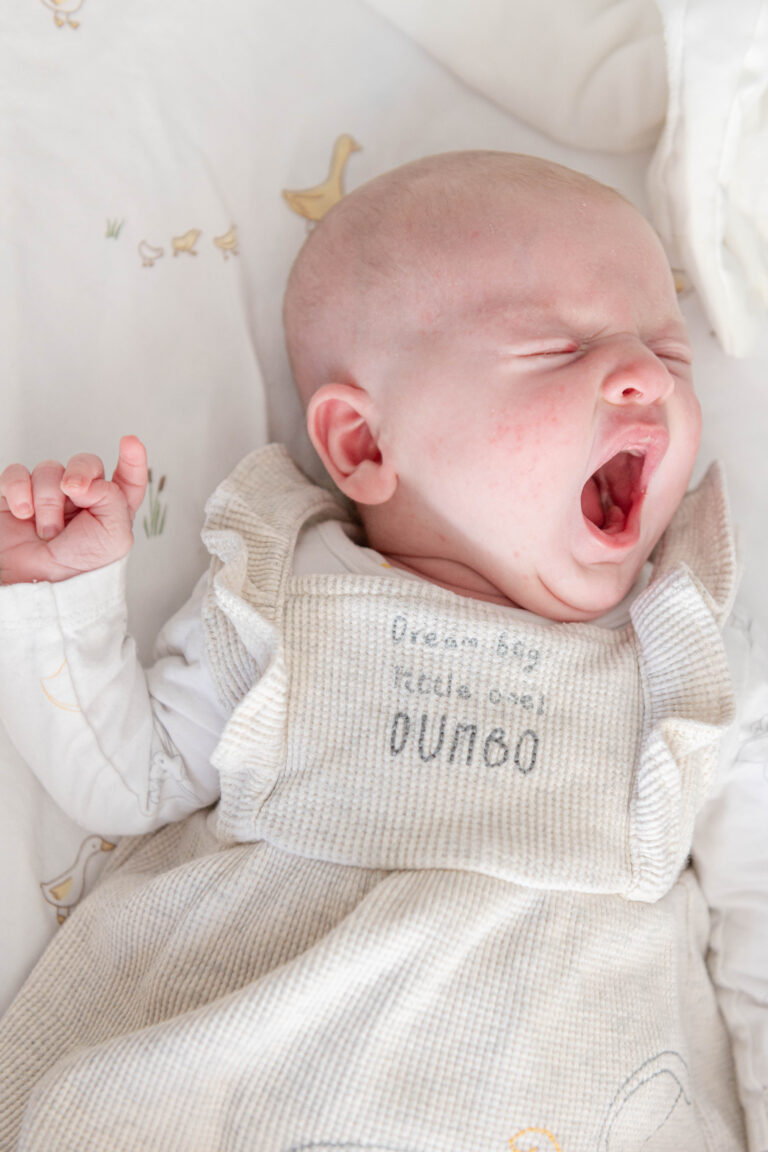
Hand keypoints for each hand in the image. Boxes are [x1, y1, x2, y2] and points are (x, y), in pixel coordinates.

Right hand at [0, 436, 148, 584]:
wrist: (35, 586)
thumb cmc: (77, 568)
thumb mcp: (114, 538)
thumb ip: (112, 499)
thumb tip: (86, 479)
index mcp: (111, 508)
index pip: (127, 478)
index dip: (132, 459)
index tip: (130, 442)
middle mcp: (81, 499)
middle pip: (85, 463)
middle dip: (80, 473)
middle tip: (74, 492)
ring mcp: (48, 496)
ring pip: (49, 469)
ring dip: (48, 499)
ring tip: (47, 531)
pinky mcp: (17, 496)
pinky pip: (16, 474)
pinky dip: (19, 490)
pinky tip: (23, 513)